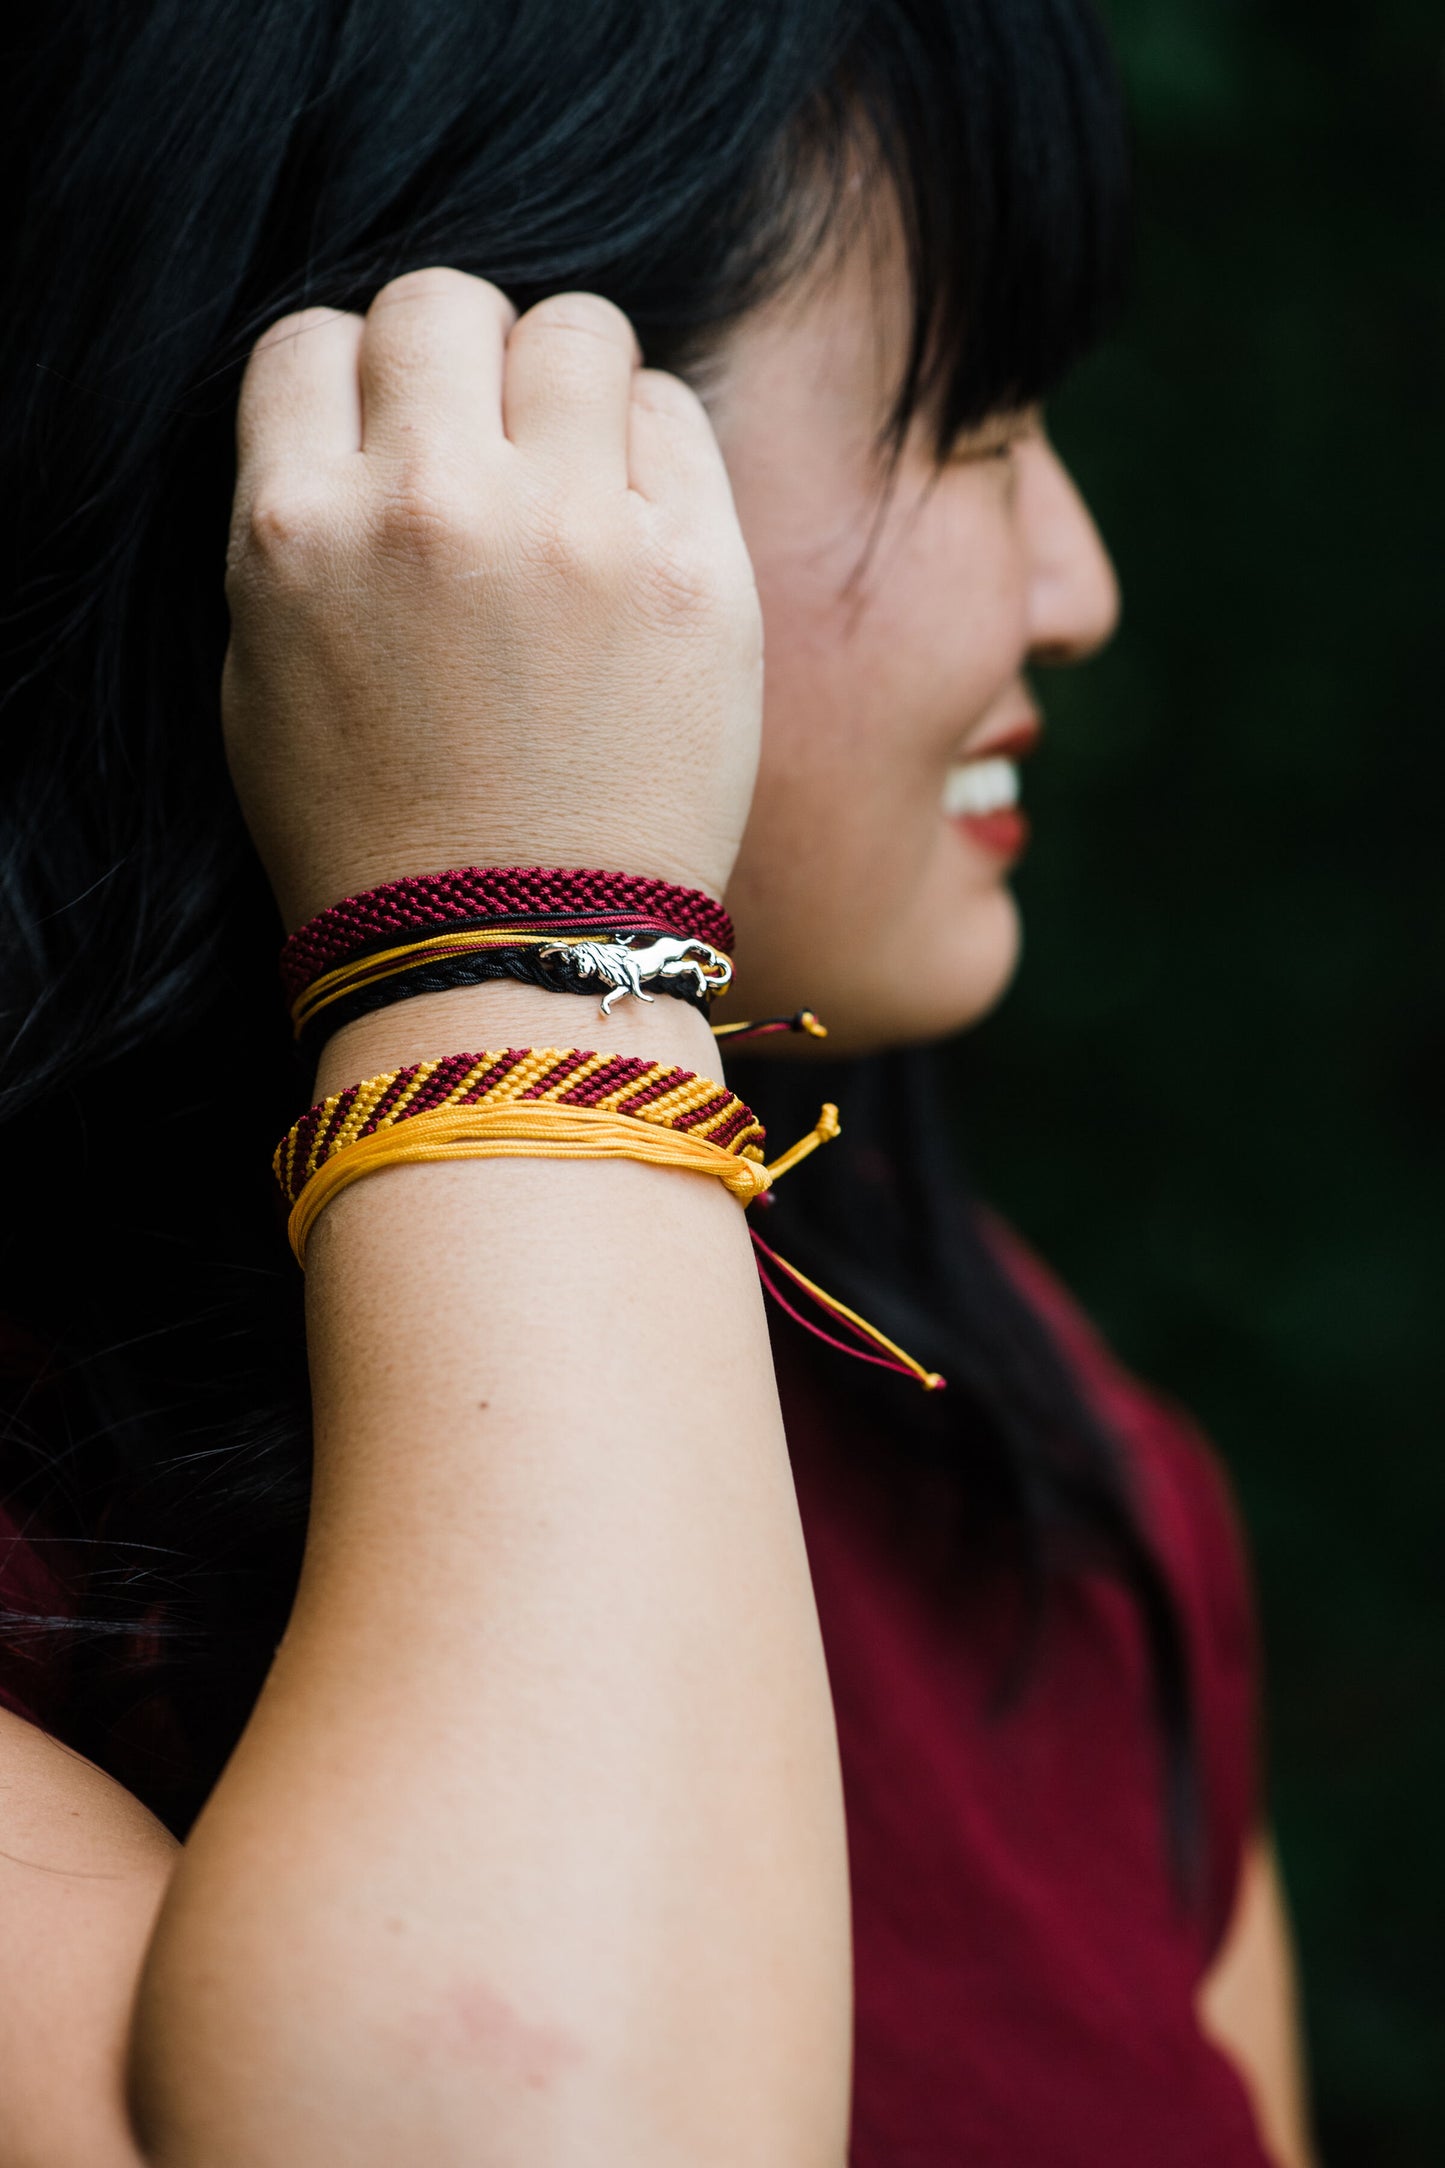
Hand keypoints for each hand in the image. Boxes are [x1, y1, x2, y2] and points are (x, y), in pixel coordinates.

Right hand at [222, 269, 761, 929]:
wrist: (512, 957)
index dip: (356, 381)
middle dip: (462, 361)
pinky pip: (672, 409)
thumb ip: (298, 525)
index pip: (313, 340)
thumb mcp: (263, 676)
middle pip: (443, 303)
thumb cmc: (377, 836)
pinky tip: (636, 528)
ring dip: (569, 382)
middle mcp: (431, 504)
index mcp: (297, 529)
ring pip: (574, 326)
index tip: (393, 441)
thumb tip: (362, 422)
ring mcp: (573, 529)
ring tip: (575, 480)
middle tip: (491, 452)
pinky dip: (652, 446)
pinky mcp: (694, 567)